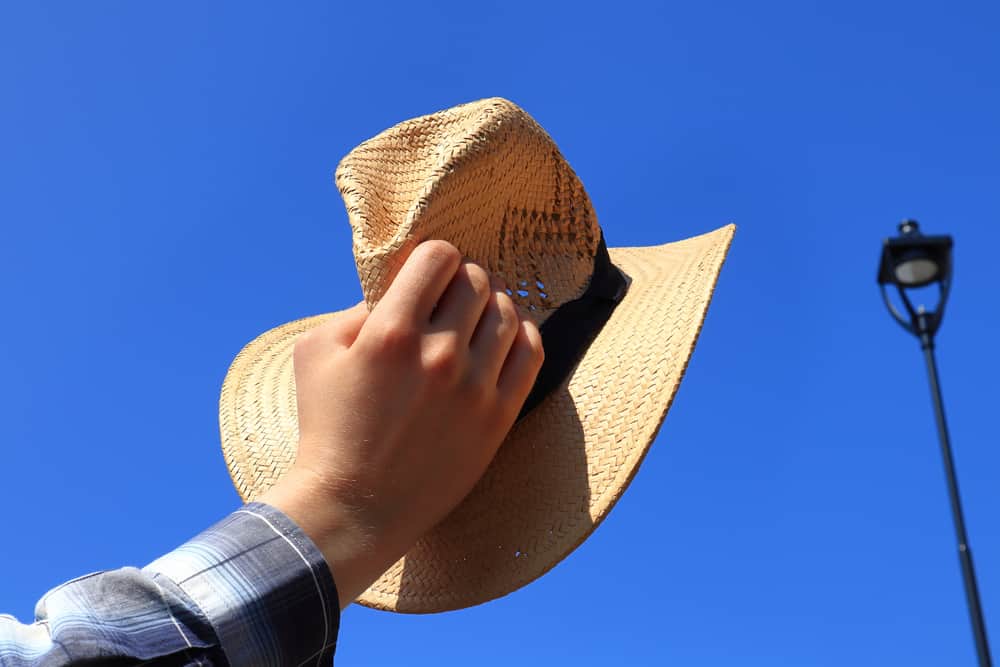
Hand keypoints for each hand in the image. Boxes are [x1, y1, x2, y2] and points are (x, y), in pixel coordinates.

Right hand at [259, 240, 544, 607]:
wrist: (354, 508)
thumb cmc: (328, 428)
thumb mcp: (315, 354)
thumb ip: (355, 310)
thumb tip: (397, 290)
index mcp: (390, 332)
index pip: (439, 256)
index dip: (434, 258)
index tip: (428, 275)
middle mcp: (437, 354)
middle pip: (476, 280)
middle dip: (463, 280)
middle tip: (452, 297)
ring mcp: (473, 387)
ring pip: (507, 311)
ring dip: (493, 304)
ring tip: (477, 317)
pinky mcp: (497, 416)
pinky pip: (531, 353)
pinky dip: (522, 333)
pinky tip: (505, 338)